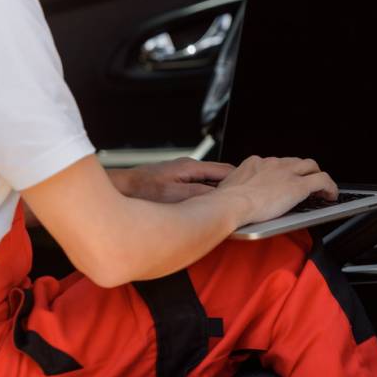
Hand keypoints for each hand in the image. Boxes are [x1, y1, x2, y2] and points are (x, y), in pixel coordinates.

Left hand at [113, 158, 234, 202]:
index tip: (254, 191)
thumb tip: (221, 198)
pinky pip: (198, 188)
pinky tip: (208, 209)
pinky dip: (206, 197)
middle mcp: (189, 168)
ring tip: (230, 208)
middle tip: (246, 202)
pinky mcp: (176, 182)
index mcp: (191, 167)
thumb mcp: (175, 195)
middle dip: (233, 188)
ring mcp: (182, 174)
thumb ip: (199, 194)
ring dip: (219, 194)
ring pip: (209, 183)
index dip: (242, 181)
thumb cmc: (143, 190)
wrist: (122, 187)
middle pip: (220, 177)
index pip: (227, 171)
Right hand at [215, 155, 337, 225]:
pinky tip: (331, 196)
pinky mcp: (298, 186)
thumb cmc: (226, 201)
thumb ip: (236, 187)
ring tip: (321, 189)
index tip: (284, 180)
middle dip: (302, 170)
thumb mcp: (228, 188)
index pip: (275, 163)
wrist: (231, 204)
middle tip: (306, 181)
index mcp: (255, 163)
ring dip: (316, 176)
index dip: (283, 172)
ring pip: (311, 166)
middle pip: (295, 161)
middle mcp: (272, 163)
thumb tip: (233, 194)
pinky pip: (322, 180)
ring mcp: (286, 173)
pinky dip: (329, 187)